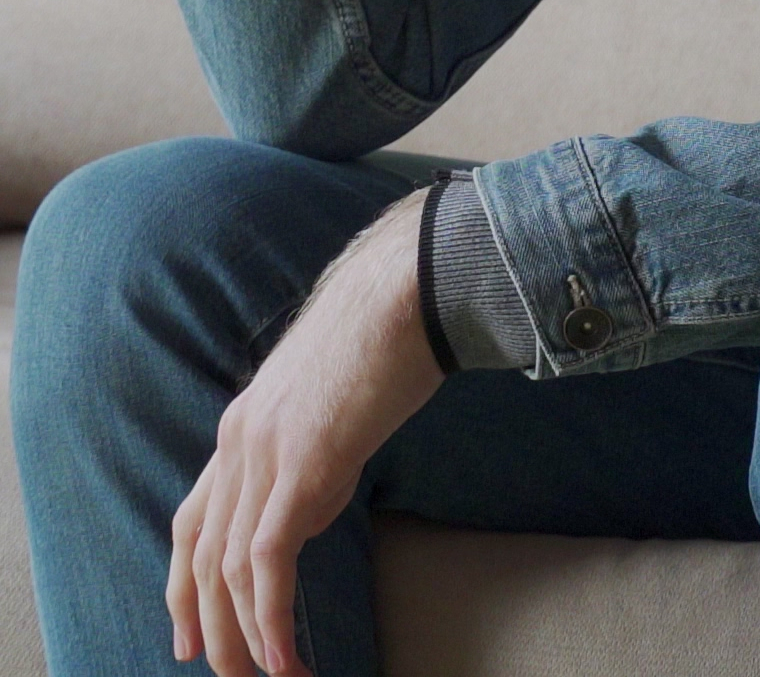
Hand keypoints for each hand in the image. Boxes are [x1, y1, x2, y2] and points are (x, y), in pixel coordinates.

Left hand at [169, 192, 444, 675]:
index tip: (190, 634)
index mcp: (244, 425)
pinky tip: (286, 654)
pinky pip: (268, 562)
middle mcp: (237, 443)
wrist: (408, 286)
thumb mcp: (336, 397)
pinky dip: (271, 618)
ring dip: (244, 636)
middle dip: (210, 625)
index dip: (186, 584)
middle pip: (202, 556)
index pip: (194, 520)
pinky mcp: (301, 465)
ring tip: (268, 676)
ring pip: (231, 570)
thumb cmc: (392, 328)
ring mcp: (264, 453)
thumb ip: (314, 447)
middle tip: (227, 673)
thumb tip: (314, 499)